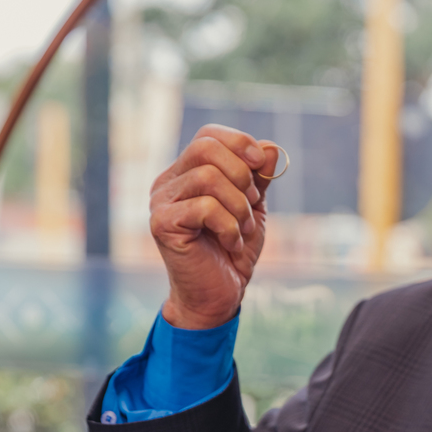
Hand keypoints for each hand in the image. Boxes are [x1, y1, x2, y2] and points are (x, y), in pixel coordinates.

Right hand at [150, 124, 279, 329]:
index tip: (260, 165)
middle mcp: (168, 183)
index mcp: (187, 174)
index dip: (239, 143)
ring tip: (243, 230)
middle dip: (241, 175)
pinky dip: (229, 226)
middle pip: (205, 148)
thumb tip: (270, 148)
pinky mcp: (162, 224)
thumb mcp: (253, 208)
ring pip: (208, 178)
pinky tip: (231, 244)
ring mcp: (161, 202)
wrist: (219, 295)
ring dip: (238, 206)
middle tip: (252, 204)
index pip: (208, 136)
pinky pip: (204, 207)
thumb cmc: (233, 250)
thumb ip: (258, 178)